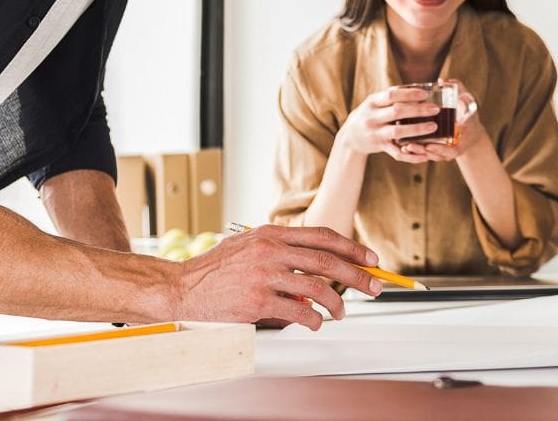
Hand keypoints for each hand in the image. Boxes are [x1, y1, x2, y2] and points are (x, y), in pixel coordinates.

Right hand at [167, 224, 381, 329]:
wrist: (182, 287)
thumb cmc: (216, 270)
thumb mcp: (249, 247)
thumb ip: (282, 253)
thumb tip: (317, 271)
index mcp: (271, 234)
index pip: (322, 237)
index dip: (351, 248)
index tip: (370, 259)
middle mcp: (271, 251)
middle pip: (328, 262)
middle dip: (358, 276)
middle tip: (374, 287)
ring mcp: (264, 275)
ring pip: (317, 289)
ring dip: (337, 304)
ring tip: (341, 314)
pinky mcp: (257, 302)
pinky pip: (298, 312)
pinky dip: (313, 320)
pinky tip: (316, 323)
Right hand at [339, 85, 440, 163]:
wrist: (351, 136)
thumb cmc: (370, 114)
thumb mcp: (375, 102)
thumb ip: (392, 97)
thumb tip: (419, 89)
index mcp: (372, 102)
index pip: (392, 94)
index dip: (410, 94)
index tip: (426, 94)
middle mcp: (372, 117)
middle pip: (397, 112)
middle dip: (418, 110)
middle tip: (435, 109)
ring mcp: (375, 133)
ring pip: (397, 132)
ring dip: (417, 129)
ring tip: (433, 126)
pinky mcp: (379, 146)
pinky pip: (396, 152)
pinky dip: (411, 155)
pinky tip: (424, 154)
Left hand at [403, 84, 482, 161]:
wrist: (471, 130)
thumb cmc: (468, 113)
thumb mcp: (468, 101)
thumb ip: (458, 90)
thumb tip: (443, 80)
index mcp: (465, 138)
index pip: (454, 150)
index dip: (441, 149)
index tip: (429, 145)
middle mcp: (456, 147)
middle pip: (440, 155)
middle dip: (425, 152)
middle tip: (411, 145)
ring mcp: (448, 151)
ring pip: (433, 156)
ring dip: (419, 153)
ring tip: (406, 147)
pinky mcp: (440, 151)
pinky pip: (429, 155)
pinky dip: (418, 153)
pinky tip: (405, 147)